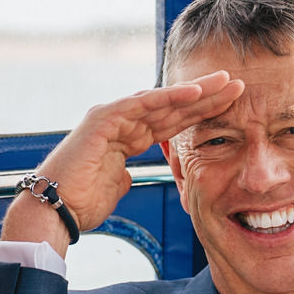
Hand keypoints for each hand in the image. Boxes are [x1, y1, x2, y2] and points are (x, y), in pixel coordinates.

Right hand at [6, 73, 244, 246]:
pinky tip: (194, 92)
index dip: (202, 113)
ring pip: (162, 99)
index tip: (232, 108)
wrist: (55, 211)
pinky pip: (143, 104)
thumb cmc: (81, 203)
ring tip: (224, 82)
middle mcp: (122, 122)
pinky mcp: (104, 118)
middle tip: (238, 84)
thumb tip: (131, 177)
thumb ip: (125, 177)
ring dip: (195, 90)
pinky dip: (169, 97)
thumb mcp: (114, 189)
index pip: (173, 121)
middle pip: (173, 105)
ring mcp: (113, 117)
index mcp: (128, 137)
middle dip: (206, 95)